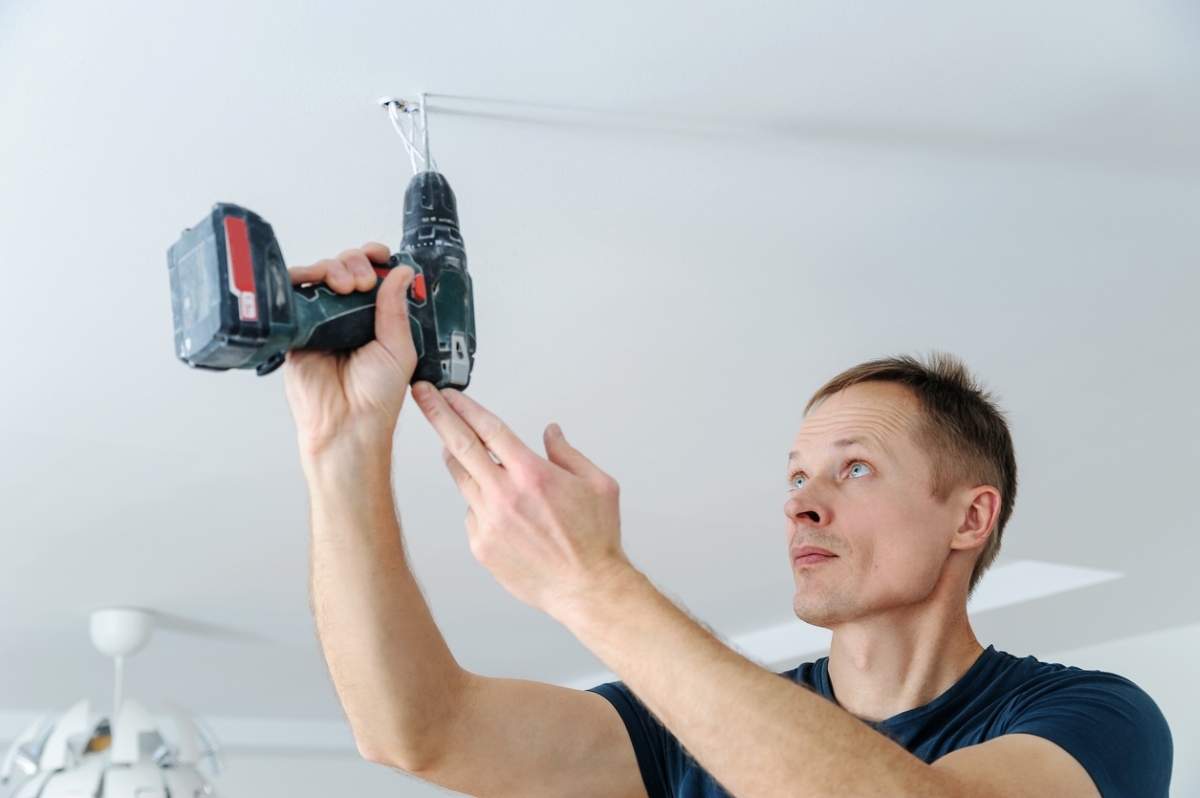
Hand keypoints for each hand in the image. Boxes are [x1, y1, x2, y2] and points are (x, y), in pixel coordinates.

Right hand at [284, 244, 417, 458]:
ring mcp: (321, 322)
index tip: (380, 256)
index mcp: (376, 319)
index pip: (373, 276)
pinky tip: (313, 282)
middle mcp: (347, 316)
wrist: (348, 424)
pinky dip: (299, 279)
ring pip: (319, 275)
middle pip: (344, 268)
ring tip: (345, 286)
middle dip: (354, 263)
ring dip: (332, 268)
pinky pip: (291, 296)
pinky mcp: (296, 330)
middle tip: (362, 282)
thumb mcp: (399, 348)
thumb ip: (396, 309)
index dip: (374, 259)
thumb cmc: (376, 398)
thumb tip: (402, 272)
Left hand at [411, 385, 631, 614]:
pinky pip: (471, 513)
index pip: (489, 429)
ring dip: (455, 459)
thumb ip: (569, 453)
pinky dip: (478, 502)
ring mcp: (489, 522)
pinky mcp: (481, 546)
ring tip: (453, 447)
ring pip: (462, 480)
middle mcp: (505, 495)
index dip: (465, 407)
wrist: (586, 589)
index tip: (448, 395)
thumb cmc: (595, 541)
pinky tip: (496, 507)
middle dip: (438, 417)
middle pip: (461, 446)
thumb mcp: (598, 484)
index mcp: (533, 474)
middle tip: (423, 399)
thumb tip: (550, 433)